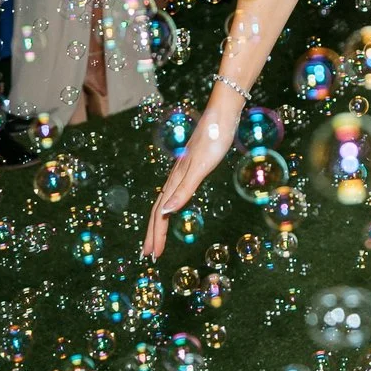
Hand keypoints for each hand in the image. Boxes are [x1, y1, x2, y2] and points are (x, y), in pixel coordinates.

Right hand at [143, 94, 241, 256]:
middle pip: (158, 211)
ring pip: (165, 202)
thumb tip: (166, 212)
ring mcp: (183, 172)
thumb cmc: (214, 139)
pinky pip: (175, 193)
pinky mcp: (192, 166)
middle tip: (148, 256)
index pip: (159, 214)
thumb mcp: (201, 166)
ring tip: (156, 239)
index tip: (151, 256)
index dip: (155, 235)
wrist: (223, 115)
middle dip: (152, 234)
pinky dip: (170, 208)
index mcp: (175, 179)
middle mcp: (176, 177)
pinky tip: (173, 209)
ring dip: (159, 223)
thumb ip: (184, 189)